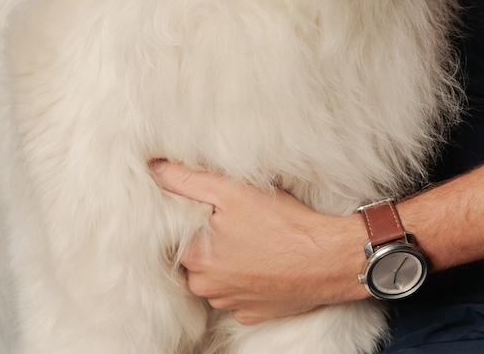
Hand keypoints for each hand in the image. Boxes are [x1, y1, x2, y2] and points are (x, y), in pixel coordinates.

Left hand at [148, 159, 365, 322]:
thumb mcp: (233, 191)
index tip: (214, 213)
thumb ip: (188, 180)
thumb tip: (155, 169)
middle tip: (237, 223)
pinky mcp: (252, 314)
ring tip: (253, 242)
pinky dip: (246, 281)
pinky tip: (263, 264)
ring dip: (226, 264)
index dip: (192, 221)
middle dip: (209, 243)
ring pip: (215, 280)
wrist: (328, 260)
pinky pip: (238, 296)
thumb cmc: (283, 224)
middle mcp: (207, 288)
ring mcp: (230, 304)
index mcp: (195, 258)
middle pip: (194, 261)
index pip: (176, 237)